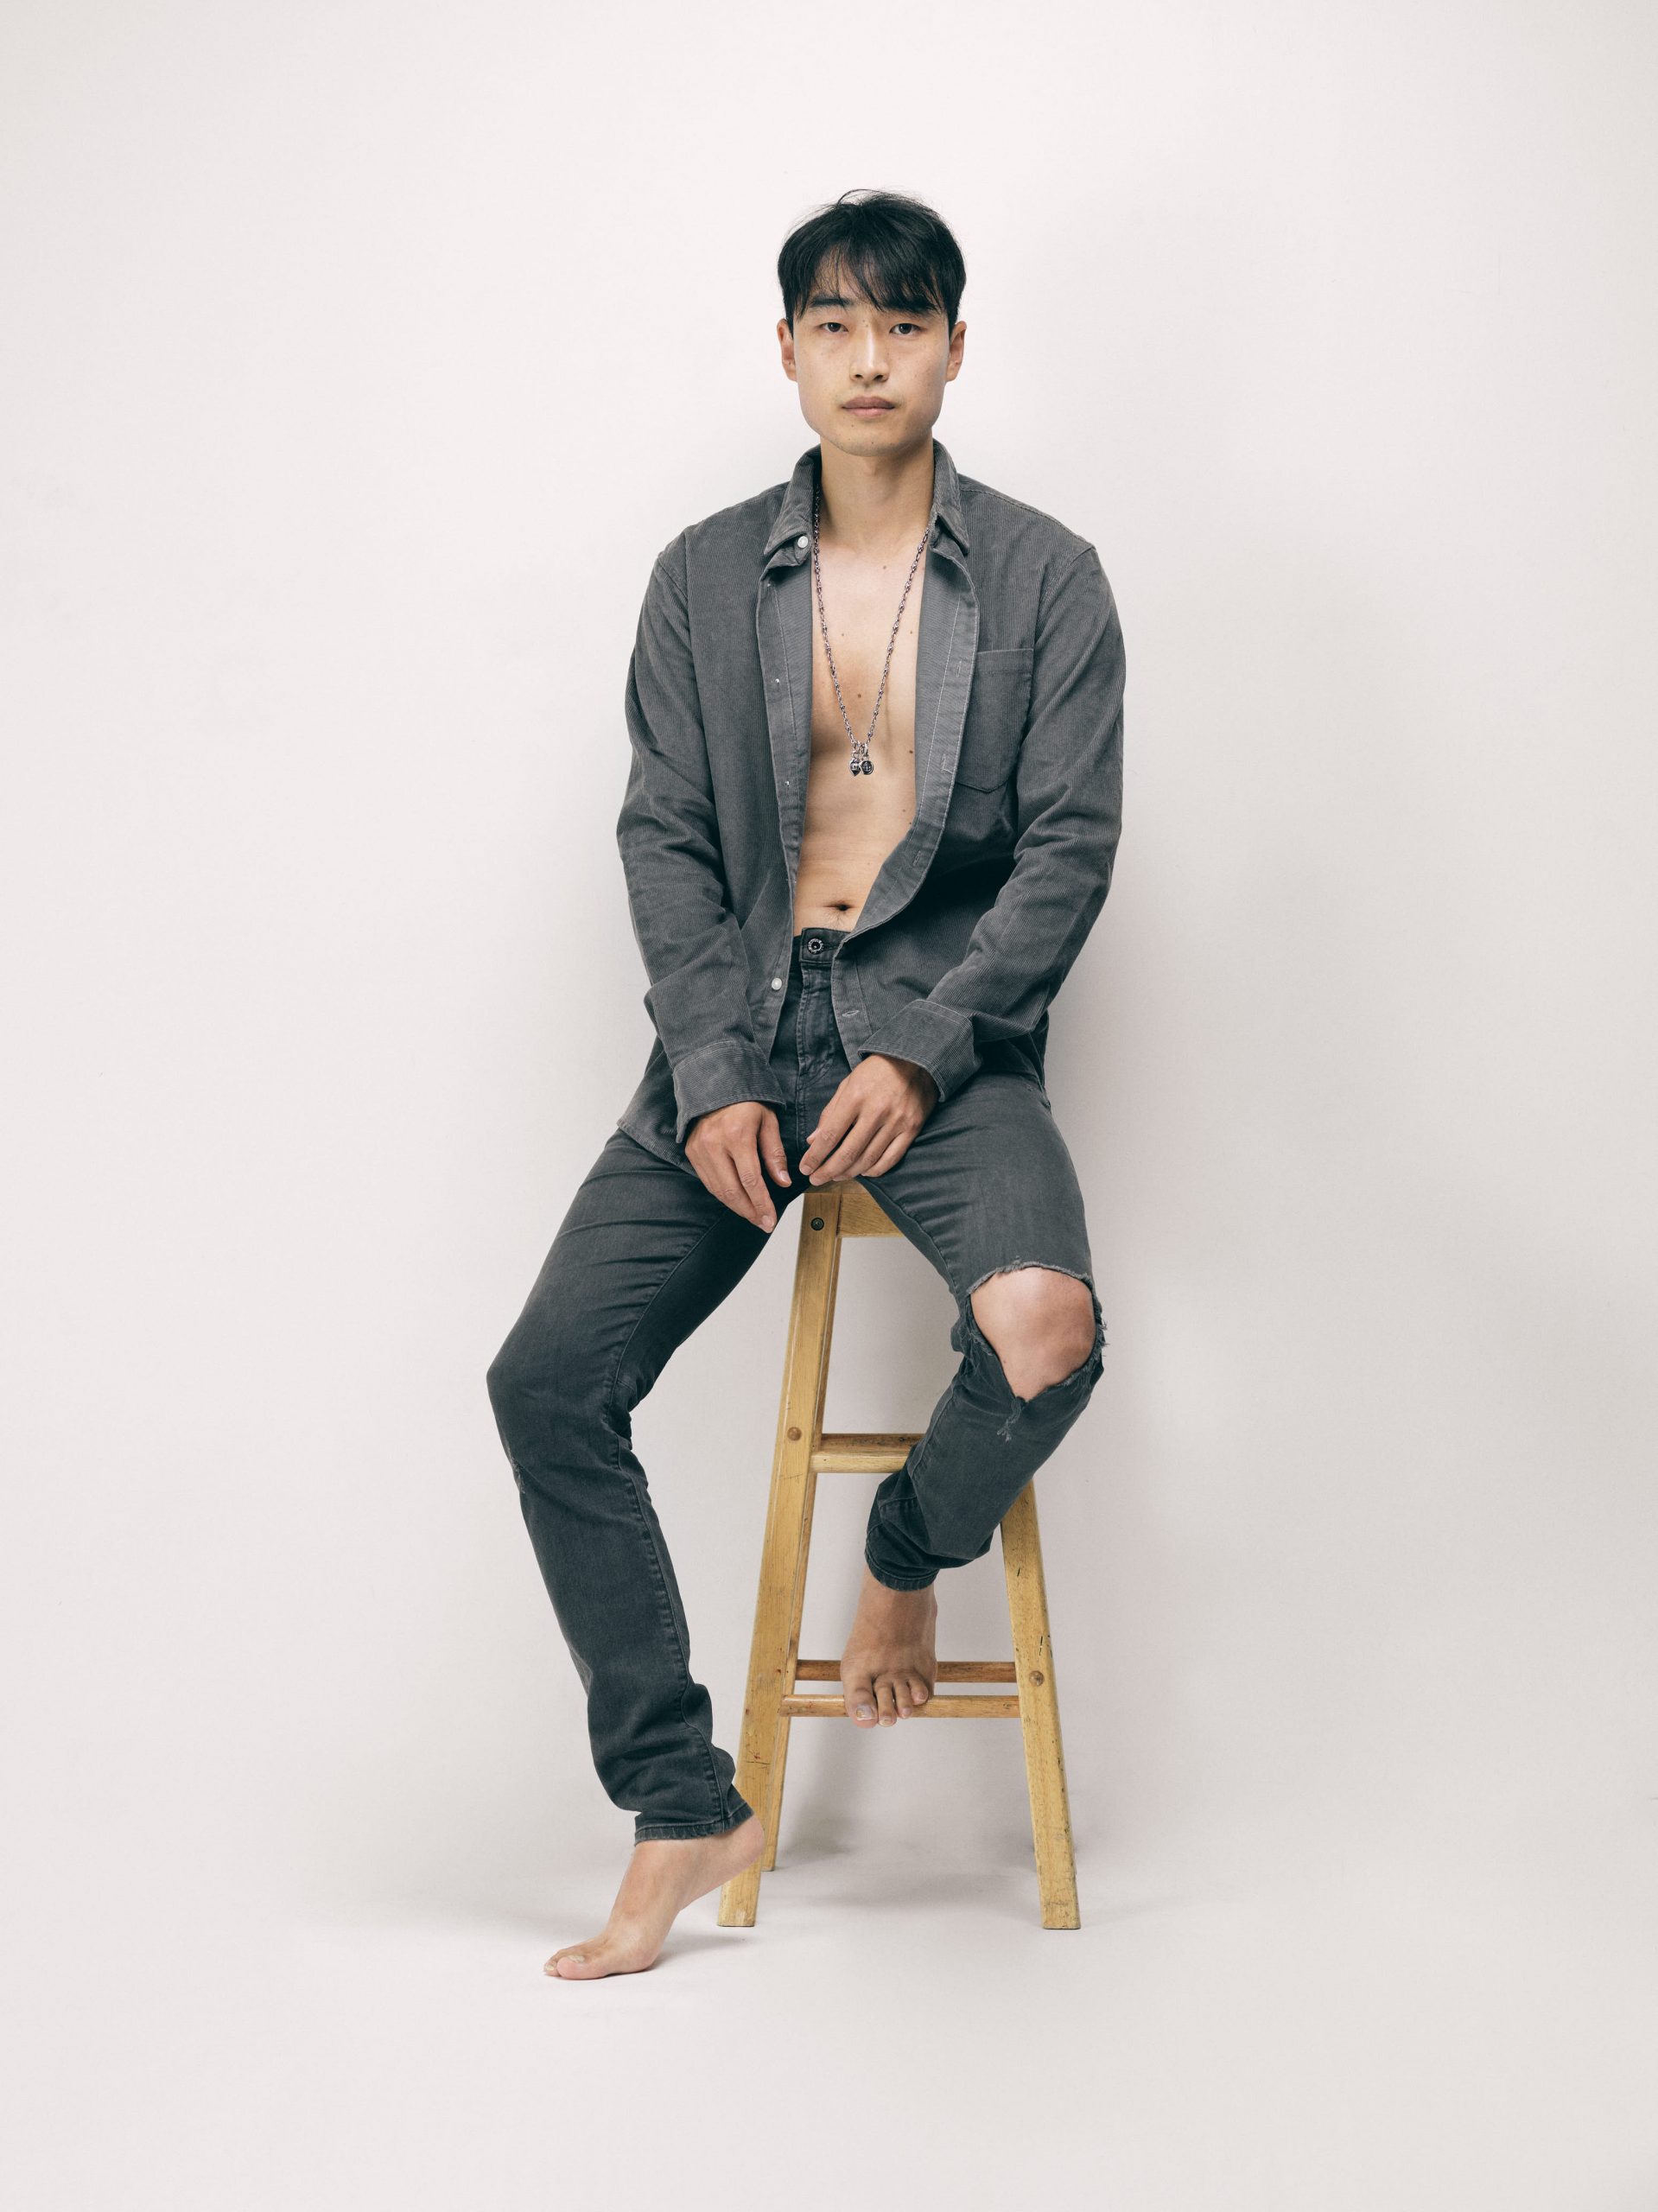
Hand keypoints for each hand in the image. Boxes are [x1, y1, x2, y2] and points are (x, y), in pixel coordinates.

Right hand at [684, 1100, 791, 1230]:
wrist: (716, 1085)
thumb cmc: (746, 1102)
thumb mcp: (768, 1122)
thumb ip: (775, 1154)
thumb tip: (783, 1182)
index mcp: (737, 1135)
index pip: (750, 1179)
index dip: (761, 1204)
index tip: (771, 1219)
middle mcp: (714, 1144)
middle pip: (732, 1190)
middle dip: (750, 1211)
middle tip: (764, 1223)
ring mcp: (699, 1149)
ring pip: (718, 1190)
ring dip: (737, 1207)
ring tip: (754, 1216)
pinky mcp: (691, 1152)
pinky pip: (708, 1182)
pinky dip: (723, 1196)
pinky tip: (737, 1202)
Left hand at [800, 1054, 937, 1183]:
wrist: (915, 1060)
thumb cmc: (877, 1071)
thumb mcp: (848, 1084)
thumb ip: (830, 1112)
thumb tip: (813, 1140)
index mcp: (855, 1097)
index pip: (830, 1135)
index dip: (815, 1156)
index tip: (805, 1168)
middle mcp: (876, 1111)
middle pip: (848, 1152)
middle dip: (828, 1171)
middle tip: (816, 1179)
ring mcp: (896, 1122)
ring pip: (868, 1159)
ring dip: (849, 1173)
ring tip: (836, 1176)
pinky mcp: (912, 1129)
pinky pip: (891, 1159)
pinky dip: (874, 1170)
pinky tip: (863, 1171)